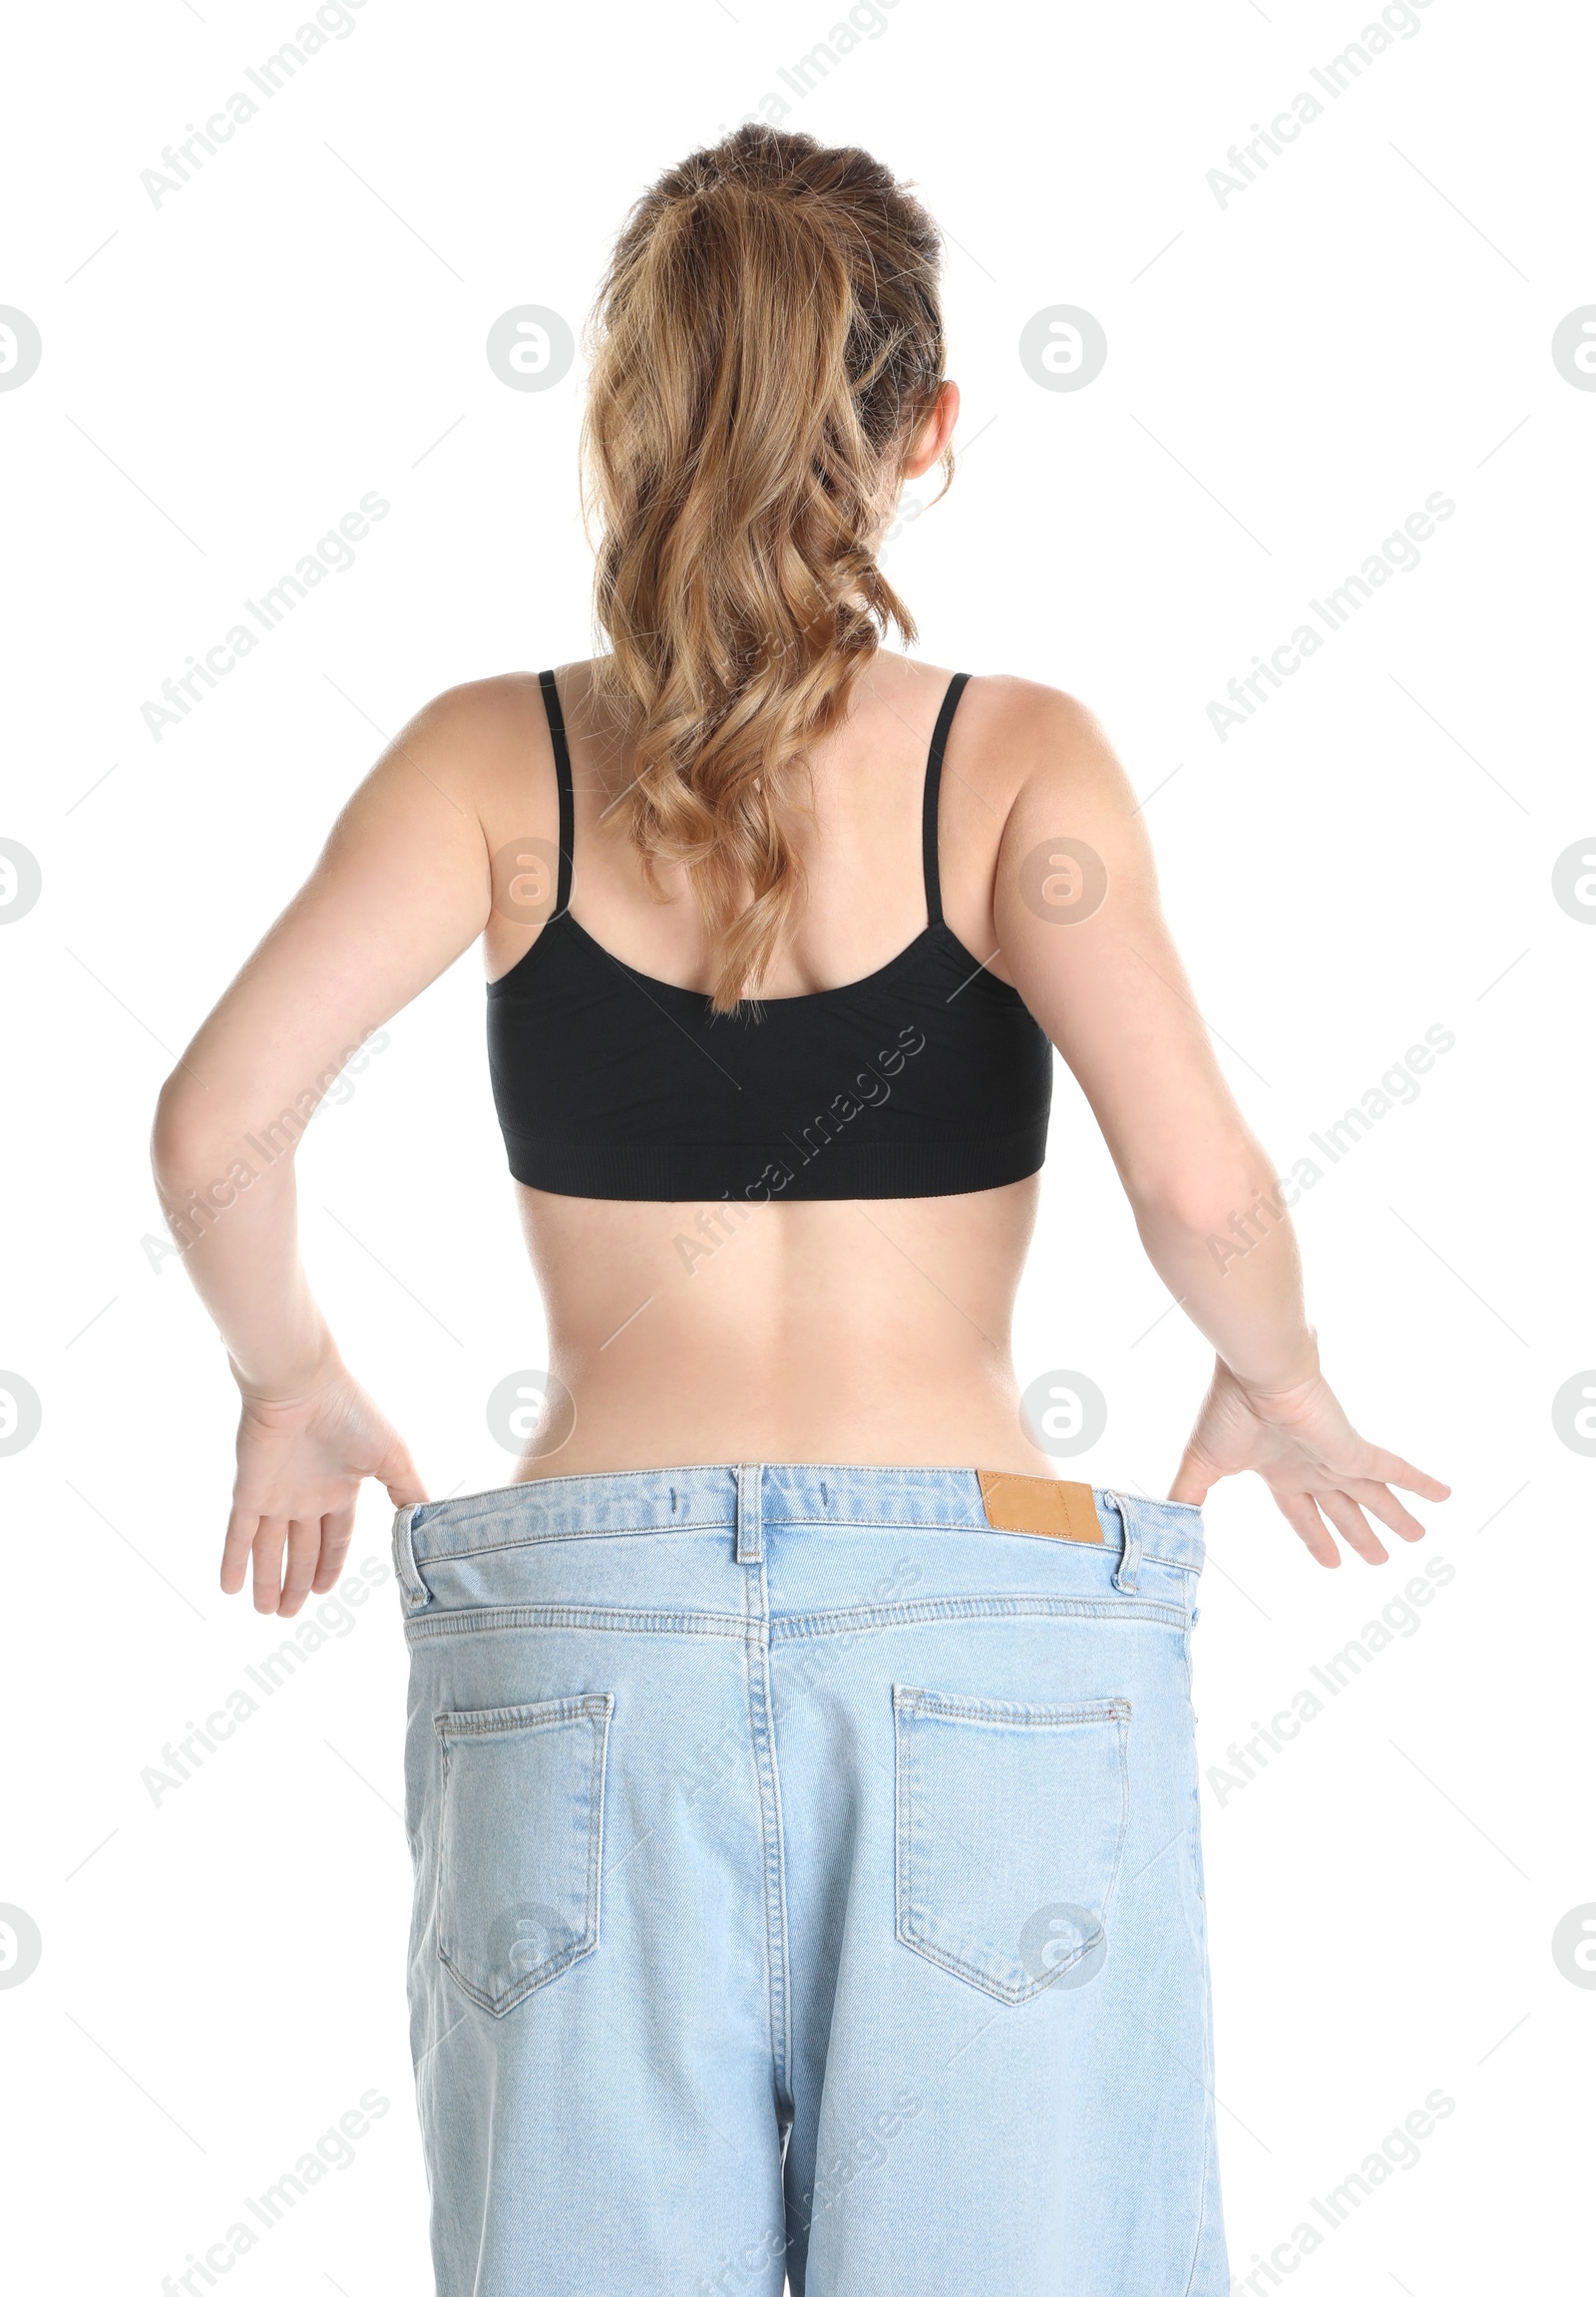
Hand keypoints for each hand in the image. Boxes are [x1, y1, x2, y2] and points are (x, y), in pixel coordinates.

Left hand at [222, 1362, 425, 1614]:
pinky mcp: (249, 1491)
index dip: (330, 1565)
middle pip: (301, 1549)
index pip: (335, 1538)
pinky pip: (238, 1534)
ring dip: (268, 1581)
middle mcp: (306, 1495)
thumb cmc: (352, 1413)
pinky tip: (228, 1590)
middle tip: (289, 1615)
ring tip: (266, 1612)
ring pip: (269, 1550)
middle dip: (297, 1581)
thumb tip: (425, 1525)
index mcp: (339, 1488)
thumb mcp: (393, 1457)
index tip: (323, 1593)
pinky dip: (233, 1562)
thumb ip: (408, 1491)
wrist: (303, 1383)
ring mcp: (276, 1495)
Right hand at [1169, 1357, 1448, 1565]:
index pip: (1302, 1514)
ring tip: (1419, 1538)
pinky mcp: (1354, 1448)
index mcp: (1278, 1470)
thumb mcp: (1201, 1467)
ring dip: (1396, 1518)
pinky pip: (1396, 1470)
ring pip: (1374, 1496)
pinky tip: (1446, 1496)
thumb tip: (1172, 1532)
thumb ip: (1188, 1500)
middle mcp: (1312, 1466)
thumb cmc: (1227, 1411)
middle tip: (1380, 1560)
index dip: (1316, 1539)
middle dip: (1360, 1535)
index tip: (1331, 1563)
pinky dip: (1421, 1483)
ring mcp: (1336, 1457)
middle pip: (1343, 1510)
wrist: (1254, 1372)